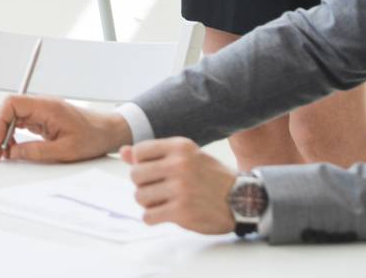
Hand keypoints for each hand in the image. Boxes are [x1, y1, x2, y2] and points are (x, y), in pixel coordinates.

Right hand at [0, 95, 129, 162]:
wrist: (107, 131)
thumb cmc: (93, 136)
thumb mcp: (65, 150)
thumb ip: (36, 152)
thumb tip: (12, 153)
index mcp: (46, 106)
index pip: (12, 103)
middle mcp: (40, 105)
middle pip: (7, 109)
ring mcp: (39, 111)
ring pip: (10, 116)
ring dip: (2, 133)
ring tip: (2, 153)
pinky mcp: (41, 118)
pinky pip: (19, 122)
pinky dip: (11, 134)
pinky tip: (12, 148)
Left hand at [120, 138, 236, 234]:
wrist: (241, 200)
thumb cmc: (210, 177)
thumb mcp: (186, 156)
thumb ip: (154, 154)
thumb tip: (124, 151)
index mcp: (180, 147)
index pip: (139, 151)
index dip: (142, 163)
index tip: (155, 171)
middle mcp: (179, 165)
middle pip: (135, 175)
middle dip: (143, 184)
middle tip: (159, 189)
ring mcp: (180, 189)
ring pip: (139, 196)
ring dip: (149, 202)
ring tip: (164, 201)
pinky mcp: (182, 211)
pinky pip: (148, 216)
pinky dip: (153, 217)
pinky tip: (166, 213)